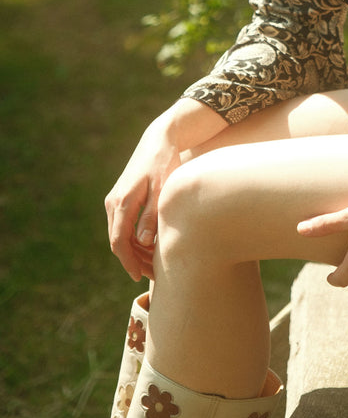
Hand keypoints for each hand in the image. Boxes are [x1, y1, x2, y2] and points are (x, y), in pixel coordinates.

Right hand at [104, 116, 180, 281]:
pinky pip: (123, 225)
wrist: (159, 140)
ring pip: (119, 234)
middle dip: (133, 260)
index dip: (129, 262)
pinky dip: (134, 238)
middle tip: (152, 274)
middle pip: (118, 241)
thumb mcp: (161, 188)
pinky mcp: (121, 198)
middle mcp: (114, 203)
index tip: (139, 277)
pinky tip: (150, 245)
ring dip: (134, 251)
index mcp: (122, 202)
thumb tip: (144, 242)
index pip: (120, 241)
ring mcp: (115, 200)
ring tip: (154, 263)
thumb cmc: (164, 162)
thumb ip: (152, 215)